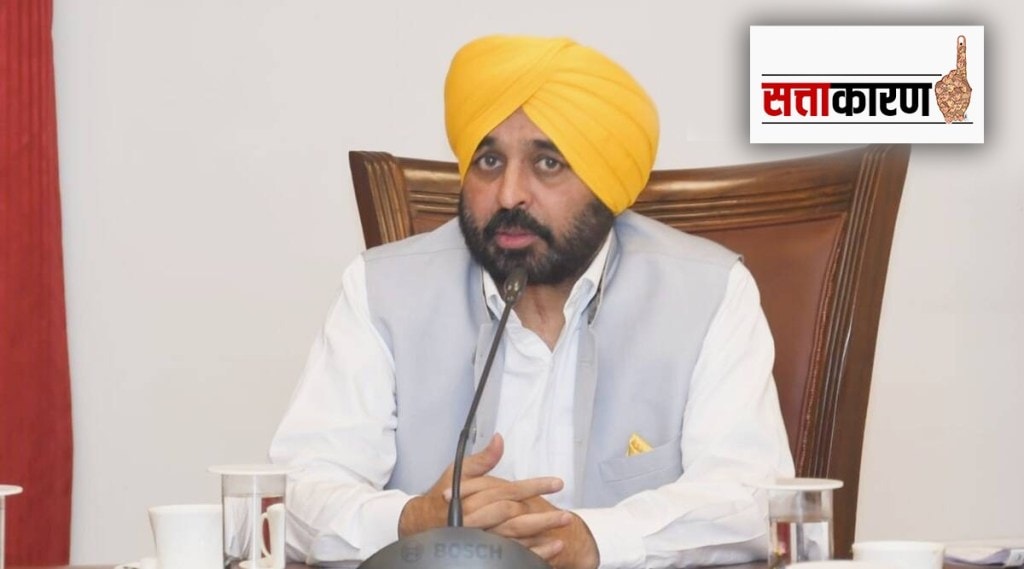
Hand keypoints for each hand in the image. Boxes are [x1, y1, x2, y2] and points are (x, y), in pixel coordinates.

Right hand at [397, 434, 562, 538]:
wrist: (422, 524)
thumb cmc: (442, 496)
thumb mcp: (459, 472)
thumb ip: (482, 459)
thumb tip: (499, 438)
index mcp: (475, 498)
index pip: (510, 492)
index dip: (535, 487)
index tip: (556, 483)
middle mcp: (478, 520)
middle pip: (515, 519)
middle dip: (542, 518)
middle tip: (567, 515)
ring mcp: (482, 539)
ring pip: (515, 540)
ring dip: (541, 537)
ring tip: (563, 533)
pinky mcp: (486, 551)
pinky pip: (512, 555)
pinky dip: (534, 554)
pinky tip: (552, 549)